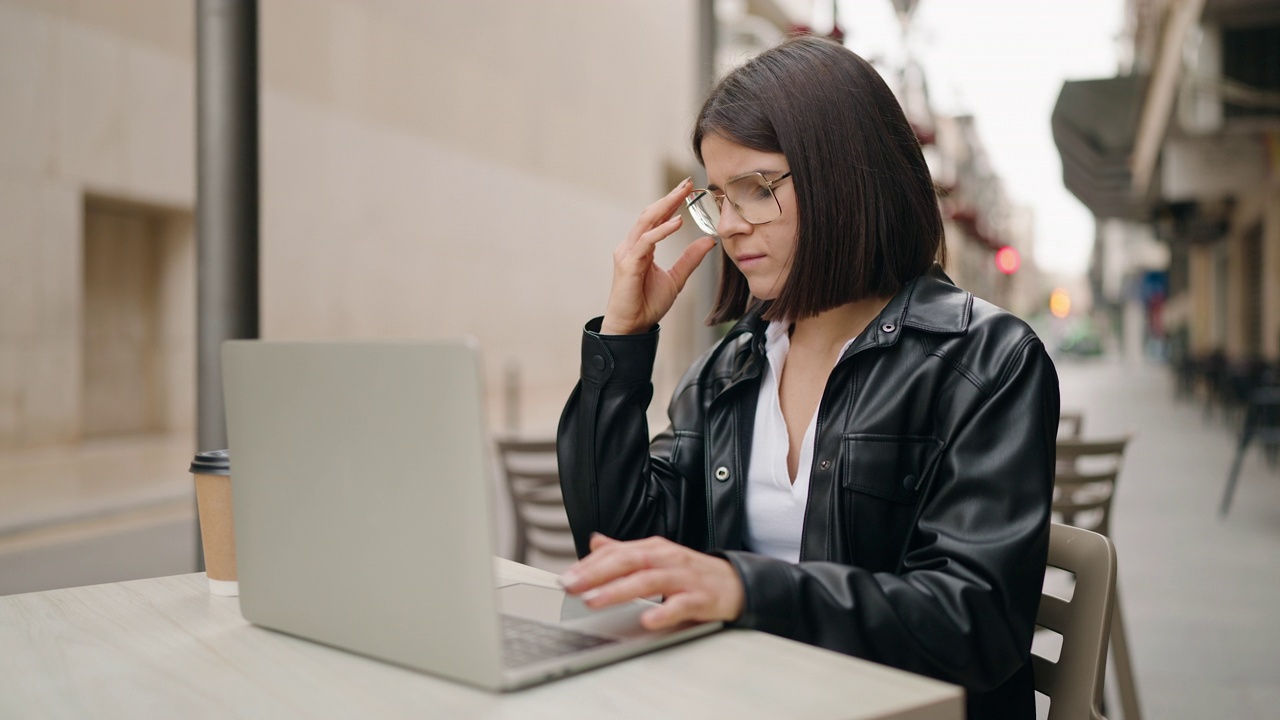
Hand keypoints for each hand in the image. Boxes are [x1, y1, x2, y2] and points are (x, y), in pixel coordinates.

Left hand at [558, 534, 743, 629]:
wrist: (736, 584)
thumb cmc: (692, 573)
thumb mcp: (657, 558)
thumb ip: (625, 551)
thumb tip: (595, 541)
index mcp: (654, 549)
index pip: (617, 552)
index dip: (589, 563)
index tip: (565, 577)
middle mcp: (667, 559)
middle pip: (629, 561)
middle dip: (597, 573)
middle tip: (571, 587)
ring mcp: (684, 578)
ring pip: (648, 581)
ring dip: (619, 590)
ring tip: (595, 601)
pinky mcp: (700, 599)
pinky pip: (680, 606)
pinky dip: (664, 612)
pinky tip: (647, 620)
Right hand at [600, 179, 717, 334]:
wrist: (632, 327)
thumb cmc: (647, 304)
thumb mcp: (677, 278)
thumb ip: (690, 259)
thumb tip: (708, 241)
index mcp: (641, 247)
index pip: (657, 218)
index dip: (671, 202)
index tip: (688, 188)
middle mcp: (632, 246)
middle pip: (650, 214)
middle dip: (669, 198)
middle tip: (687, 183)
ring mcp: (628, 254)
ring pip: (646, 223)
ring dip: (665, 206)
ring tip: (682, 194)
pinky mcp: (629, 265)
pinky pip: (646, 242)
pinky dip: (661, 231)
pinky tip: (677, 222)